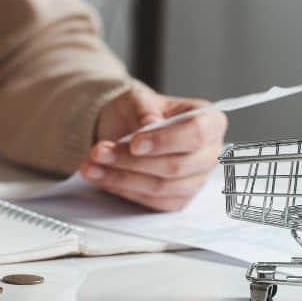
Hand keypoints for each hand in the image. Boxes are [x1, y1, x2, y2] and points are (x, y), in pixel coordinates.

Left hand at [80, 85, 226, 210]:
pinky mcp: (177, 200)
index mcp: (210, 122)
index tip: (134, 143)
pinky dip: (123, 190)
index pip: (196, 134)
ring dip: (121, 178)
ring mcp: (196, 180)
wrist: (127, 128)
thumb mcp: (138, 98)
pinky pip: (151, 202)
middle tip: (98, 151)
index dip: (165, 141)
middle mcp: (209, 154)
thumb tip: (150, 126)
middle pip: (176, 166)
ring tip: (91, 164)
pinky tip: (100, 177)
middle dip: (133, 161)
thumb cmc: (139, 110)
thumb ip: (145, 109)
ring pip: (161, 187)